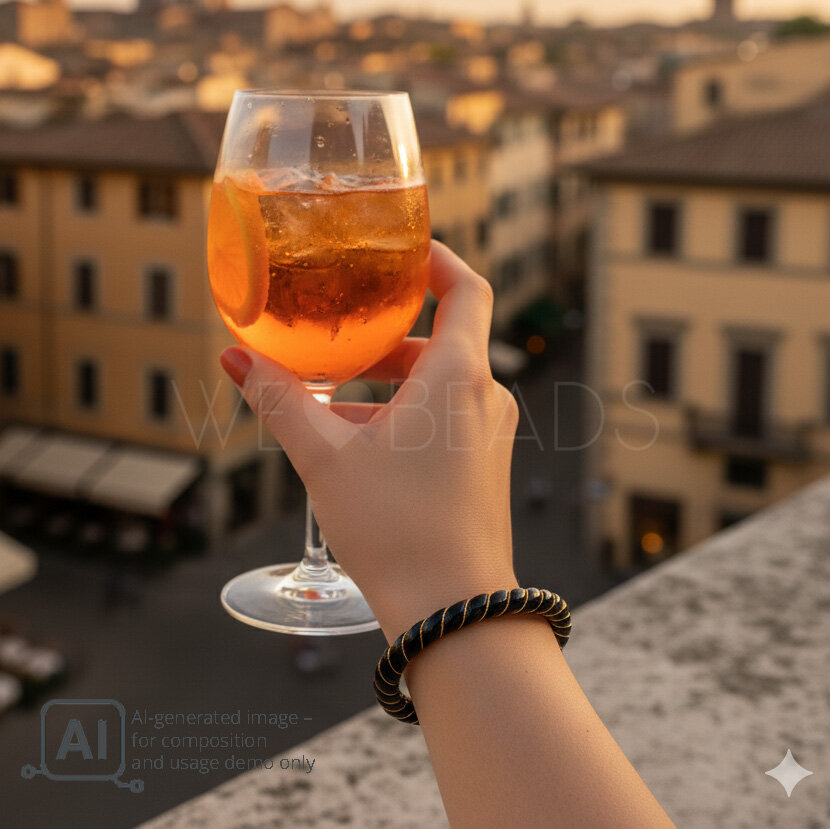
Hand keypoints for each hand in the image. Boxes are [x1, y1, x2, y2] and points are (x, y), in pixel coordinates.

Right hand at [221, 242, 519, 638]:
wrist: (453, 611)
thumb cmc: (396, 529)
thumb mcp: (325, 458)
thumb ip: (280, 401)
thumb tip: (234, 359)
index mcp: (458, 376)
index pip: (466, 287)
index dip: (435, 259)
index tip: (398, 249)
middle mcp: (485, 397)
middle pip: (439, 340)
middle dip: (384, 338)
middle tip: (335, 342)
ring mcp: (488, 434)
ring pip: (436, 385)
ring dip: (386, 385)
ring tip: (329, 402)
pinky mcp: (483, 466)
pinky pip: (443, 419)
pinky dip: (403, 416)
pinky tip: (357, 445)